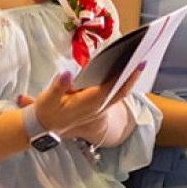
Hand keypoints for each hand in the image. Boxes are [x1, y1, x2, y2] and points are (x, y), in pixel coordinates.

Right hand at [19, 63, 143, 140]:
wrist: (45, 127)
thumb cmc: (47, 110)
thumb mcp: (48, 99)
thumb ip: (59, 86)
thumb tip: (68, 72)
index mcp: (87, 104)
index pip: (109, 89)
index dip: (122, 78)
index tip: (132, 64)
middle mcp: (97, 107)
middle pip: (120, 93)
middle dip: (131, 77)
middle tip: (141, 60)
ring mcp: (98, 108)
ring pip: (118, 95)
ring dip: (128, 80)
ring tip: (134, 62)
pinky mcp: (96, 106)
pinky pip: (113, 95)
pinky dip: (120, 84)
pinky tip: (121, 71)